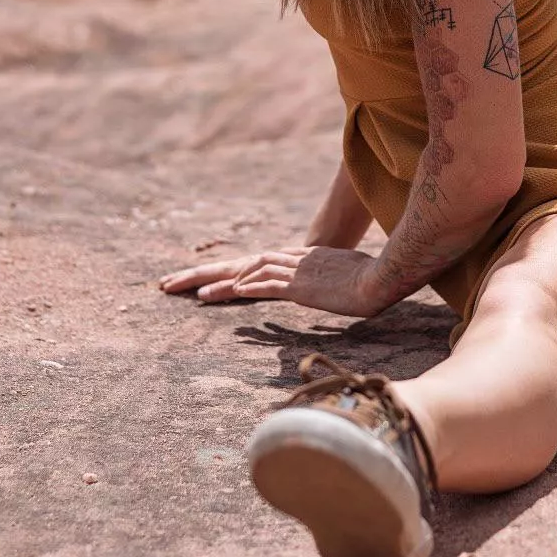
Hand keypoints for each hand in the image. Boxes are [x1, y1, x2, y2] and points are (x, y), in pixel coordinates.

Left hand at [158, 246, 387, 316]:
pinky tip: (219, 297)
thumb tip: (331, 288)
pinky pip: (264, 286)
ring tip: (188, 293)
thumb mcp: (343, 279)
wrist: (383, 278)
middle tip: (172, 283)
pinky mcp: (300, 286)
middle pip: (243, 262)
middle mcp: (293, 260)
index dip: (232, 271)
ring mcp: (295, 271)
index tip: (210, 283)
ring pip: (246, 272)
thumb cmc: (371, 280)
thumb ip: (331, 282)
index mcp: (301, 259)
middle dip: (207, 272)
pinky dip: (240, 289)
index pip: (259, 263)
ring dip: (215, 283)